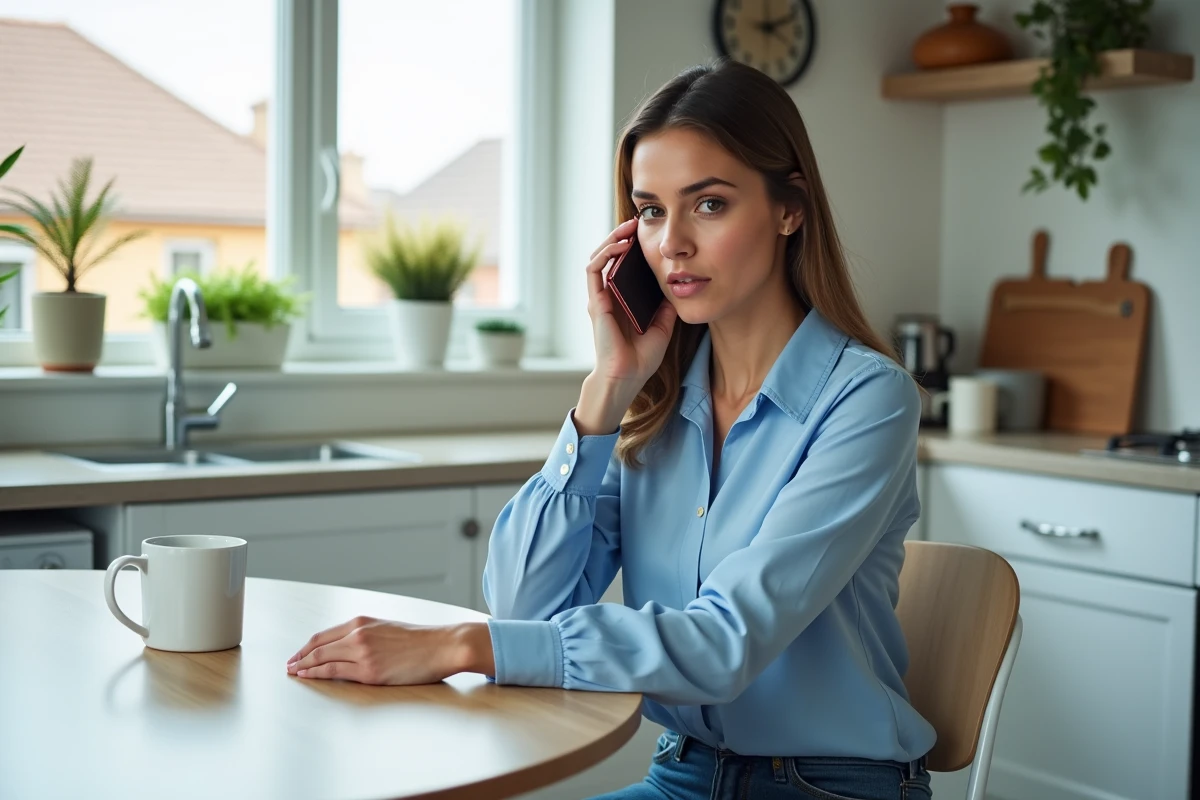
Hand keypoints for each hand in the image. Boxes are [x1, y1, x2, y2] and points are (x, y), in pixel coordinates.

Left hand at [285, 616, 494, 684]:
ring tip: (293, 673)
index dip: (307, 646)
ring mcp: (362, 653)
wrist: (441, 645)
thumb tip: (349, 646)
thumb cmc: (420, 640)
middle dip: (299, 656)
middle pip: (318, 646)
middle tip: (288, 665)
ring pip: (322, 659)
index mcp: (363, 621)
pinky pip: (334, 673)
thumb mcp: (388, 628)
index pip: (325, 634)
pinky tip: (308, 677)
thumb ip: (367, 634)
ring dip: (304, 667)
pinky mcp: (369, 671)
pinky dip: (316, 674)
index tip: (298, 653)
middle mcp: (358, 634)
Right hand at [586, 218, 677, 387]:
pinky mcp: (595, 302)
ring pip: (599, 258)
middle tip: (637, 224)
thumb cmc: (641, 358)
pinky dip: (605, 254)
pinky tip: (620, 245)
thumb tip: (675, 286)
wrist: (628, 377)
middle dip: (621, 237)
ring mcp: (600, 298)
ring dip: (612, 240)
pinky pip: (594, 270)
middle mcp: (608, 297)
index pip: (624, 266)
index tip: (647, 235)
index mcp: (622, 301)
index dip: (632, 248)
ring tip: (628, 228)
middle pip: (610, 257)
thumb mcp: (662, 326)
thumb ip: (665, 307)